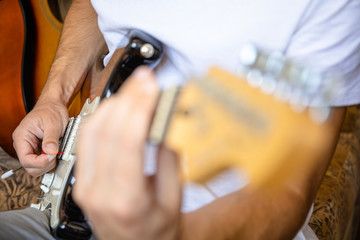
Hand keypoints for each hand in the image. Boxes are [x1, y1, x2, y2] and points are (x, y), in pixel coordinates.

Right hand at [12, 99, 68, 175]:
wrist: (53, 106)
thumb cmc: (51, 111)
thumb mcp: (53, 123)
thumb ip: (51, 138)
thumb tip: (51, 151)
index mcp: (22, 137)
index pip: (25, 159)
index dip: (40, 162)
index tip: (52, 156)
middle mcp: (23, 144)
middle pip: (30, 166)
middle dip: (45, 164)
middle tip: (56, 155)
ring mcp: (30, 148)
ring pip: (36, 167)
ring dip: (48, 164)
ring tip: (56, 152)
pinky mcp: (38, 150)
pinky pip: (42, 163)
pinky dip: (50, 161)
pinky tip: (56, 153)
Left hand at [73, 67, 181, 239]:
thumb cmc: (158, 228)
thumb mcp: (174, 198)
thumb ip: (169, 159)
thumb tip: (166, 121)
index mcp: (127, 199)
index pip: (127, 141)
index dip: (138, 106)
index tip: (150, 85)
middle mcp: (98, 191)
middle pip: (105, 130)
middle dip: (126, 97)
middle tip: (144, 79)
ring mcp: (84, 185)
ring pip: (90, 130)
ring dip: (112, 103)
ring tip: (133, 89)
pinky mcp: (81, 178)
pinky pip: (85, 138)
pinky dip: (101, 116)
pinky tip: (117, 106)